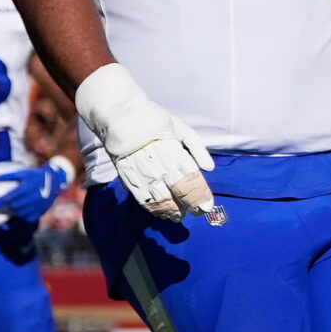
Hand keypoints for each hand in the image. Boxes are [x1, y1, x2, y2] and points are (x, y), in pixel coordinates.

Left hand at [0, 157, 74, 224]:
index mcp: (24, 188)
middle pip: (12, 206)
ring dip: (13, 212)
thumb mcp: (22, 173)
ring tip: (10, 208)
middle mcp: (30, 198)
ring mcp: (36, 206)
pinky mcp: (41, 211)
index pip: (6, 198)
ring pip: (19, 213)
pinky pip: (28, 218)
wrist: (55, 180)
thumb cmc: (36, 175)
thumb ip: (7, 176)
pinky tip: (21, 211)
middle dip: (4, 207)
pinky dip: (23, 216)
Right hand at [74, 64, 218, 223]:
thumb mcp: (181, 128)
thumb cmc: (156, 121)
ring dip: (170, 209)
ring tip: (179, 217)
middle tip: (197, 213)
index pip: (188, 177)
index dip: (198, 194)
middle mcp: (155, 161)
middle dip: (188, 203)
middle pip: (175, 189)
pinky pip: (139, 196)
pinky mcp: (125, 174)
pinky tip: (161, 213)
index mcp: (171, 148)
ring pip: (157, 196)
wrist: (120, 115)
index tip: (207, 206)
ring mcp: (139, 169)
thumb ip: (196, 148)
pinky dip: (151, 207)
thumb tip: (209, 168)